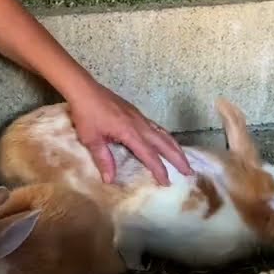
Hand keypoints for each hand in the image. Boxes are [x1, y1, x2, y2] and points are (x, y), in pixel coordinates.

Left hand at [66, 83, 192, 185]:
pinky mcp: (136, 112)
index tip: (167, 183)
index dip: (159, 170)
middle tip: (189, 172)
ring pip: (163, 133)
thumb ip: (103, 159)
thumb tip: (110, 180)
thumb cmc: (86, 114)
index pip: (150, 155)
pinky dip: (165, 136)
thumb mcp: (91, 139)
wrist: (85, 90)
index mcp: (130, 133)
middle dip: (178, 158)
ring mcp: (139, 117)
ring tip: (183, 159)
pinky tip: (165, 141)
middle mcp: (140, 125)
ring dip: (175, 147)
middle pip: (164, 143)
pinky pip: (156, 127)